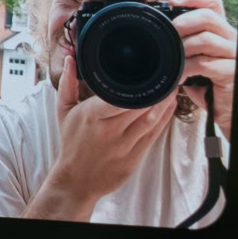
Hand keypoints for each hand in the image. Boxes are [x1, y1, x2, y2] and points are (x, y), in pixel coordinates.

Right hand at [24, 55, 175, 220]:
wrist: (77, 181)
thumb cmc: (72, 143)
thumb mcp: (64, 112)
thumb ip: (68, 83)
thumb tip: (71, 58)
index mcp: (92, 116)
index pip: (117, 97)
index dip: (136, 86)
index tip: (147, 71)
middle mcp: (109, 131)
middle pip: (139, 106)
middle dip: (156, 90)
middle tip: (167, 74)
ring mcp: (124, 146)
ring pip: (151, 120)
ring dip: (165, 103)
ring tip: (172, 87)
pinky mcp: (134, 158)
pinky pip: (154, 135)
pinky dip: (165, 119)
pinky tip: (170, 106)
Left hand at [169, 0, 235, 139]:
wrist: (225, 112)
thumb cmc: (207, 85)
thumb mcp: (194, 59)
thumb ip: (184, 44)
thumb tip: (159, 32)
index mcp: (221, 31)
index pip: (212, 2)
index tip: (171, 1)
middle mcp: (231, 38)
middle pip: (208, 16)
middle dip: (183, 22)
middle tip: (169, 34)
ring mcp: (234, 55)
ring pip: (206, 39)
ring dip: (183, 49)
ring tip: (174, 61)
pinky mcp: (232, 72)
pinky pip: (205, 63)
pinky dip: (187, 69)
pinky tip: (179, 78)